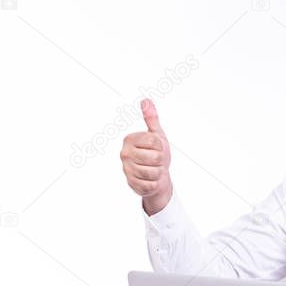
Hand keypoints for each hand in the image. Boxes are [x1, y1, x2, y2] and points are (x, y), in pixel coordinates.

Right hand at [120, 98, 171, 213]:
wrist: (157, 177)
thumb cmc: (156, 154)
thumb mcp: (157, 135)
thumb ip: (152, 119)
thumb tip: (146, 101)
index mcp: (129, 139)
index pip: (155, 141)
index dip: (161, 146)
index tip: (157, 148)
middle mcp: (124, 154)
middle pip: (155, 157)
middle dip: (161, 160)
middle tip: (156, 161)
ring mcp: (127, 170)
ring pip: (154, 172)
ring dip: (158, 172)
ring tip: (154, 170)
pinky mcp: (131, 184)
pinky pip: (151, 184)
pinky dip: (155, 184)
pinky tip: (151, 180)